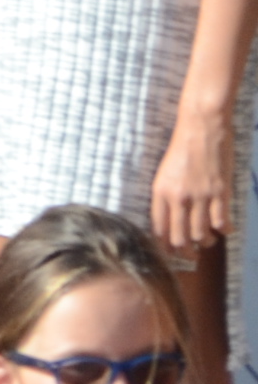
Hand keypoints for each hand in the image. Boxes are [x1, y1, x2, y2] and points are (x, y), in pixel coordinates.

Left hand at [153, 114, 234, 255]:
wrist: (202, 127)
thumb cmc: (183, 149)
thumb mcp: (165, 173)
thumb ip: (167, 196)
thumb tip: (172, 222)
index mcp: (160, 191)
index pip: (158, 229)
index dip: (165, 246)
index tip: (171, 253)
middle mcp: (178, 197)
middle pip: (179, 237)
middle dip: (185, 252)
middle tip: (192, 255)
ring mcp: (200, 196)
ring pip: (201, 234)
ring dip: (206, 242)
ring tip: (209, 239)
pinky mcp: (220, 192)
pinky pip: (221, 223)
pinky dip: (224, 231)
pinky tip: (225, 229)